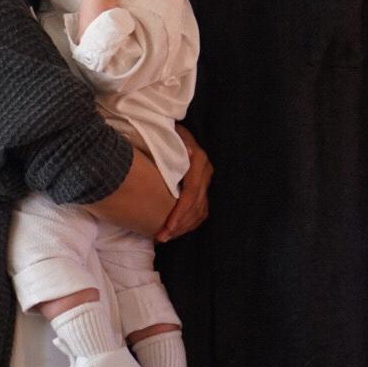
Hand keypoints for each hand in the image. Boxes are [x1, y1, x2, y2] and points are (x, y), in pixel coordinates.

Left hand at [155, 124, 210, 241]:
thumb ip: (169, 149)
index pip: (191, 193)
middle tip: (161, 237)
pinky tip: (176, 229)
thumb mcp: (164, 138)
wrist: (169, 129)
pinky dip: (189, 222)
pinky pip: (201, 209)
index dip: (179, 212)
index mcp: (198, 160)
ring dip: (184, 226)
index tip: (166, 227)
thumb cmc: (162, 133)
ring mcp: (206, 178)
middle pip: (196, 205)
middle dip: (179, 224)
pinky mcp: (203, 185)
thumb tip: (186, 154)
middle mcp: (206, 170)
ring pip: (201, 210)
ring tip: (165, 236)